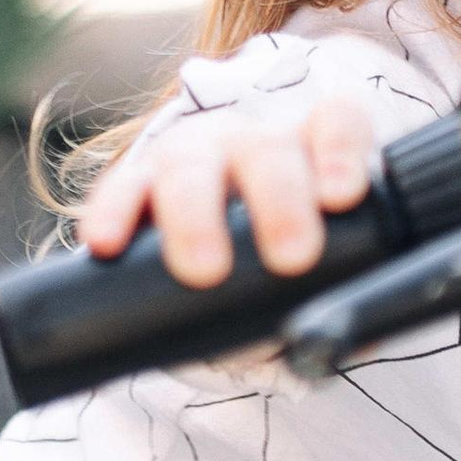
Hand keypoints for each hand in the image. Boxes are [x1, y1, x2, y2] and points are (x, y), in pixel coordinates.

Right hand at [73, 91, 379, 288]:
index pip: (336, 123)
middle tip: (293, 256)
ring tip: (204, 270)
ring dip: (197, 217)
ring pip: (191, 167)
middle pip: (267, 150)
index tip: (342, 196)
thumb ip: (338, 287)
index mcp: (310, 148)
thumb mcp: (317, 260)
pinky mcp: (133, 180)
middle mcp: (252, 142)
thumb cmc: (278, 248)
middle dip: (281, 202)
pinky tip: (107, 243)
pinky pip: (120, 188)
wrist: (213, 246)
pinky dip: (113, 214)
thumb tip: (353, 337)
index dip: (340, 151)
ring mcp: (191, 155)